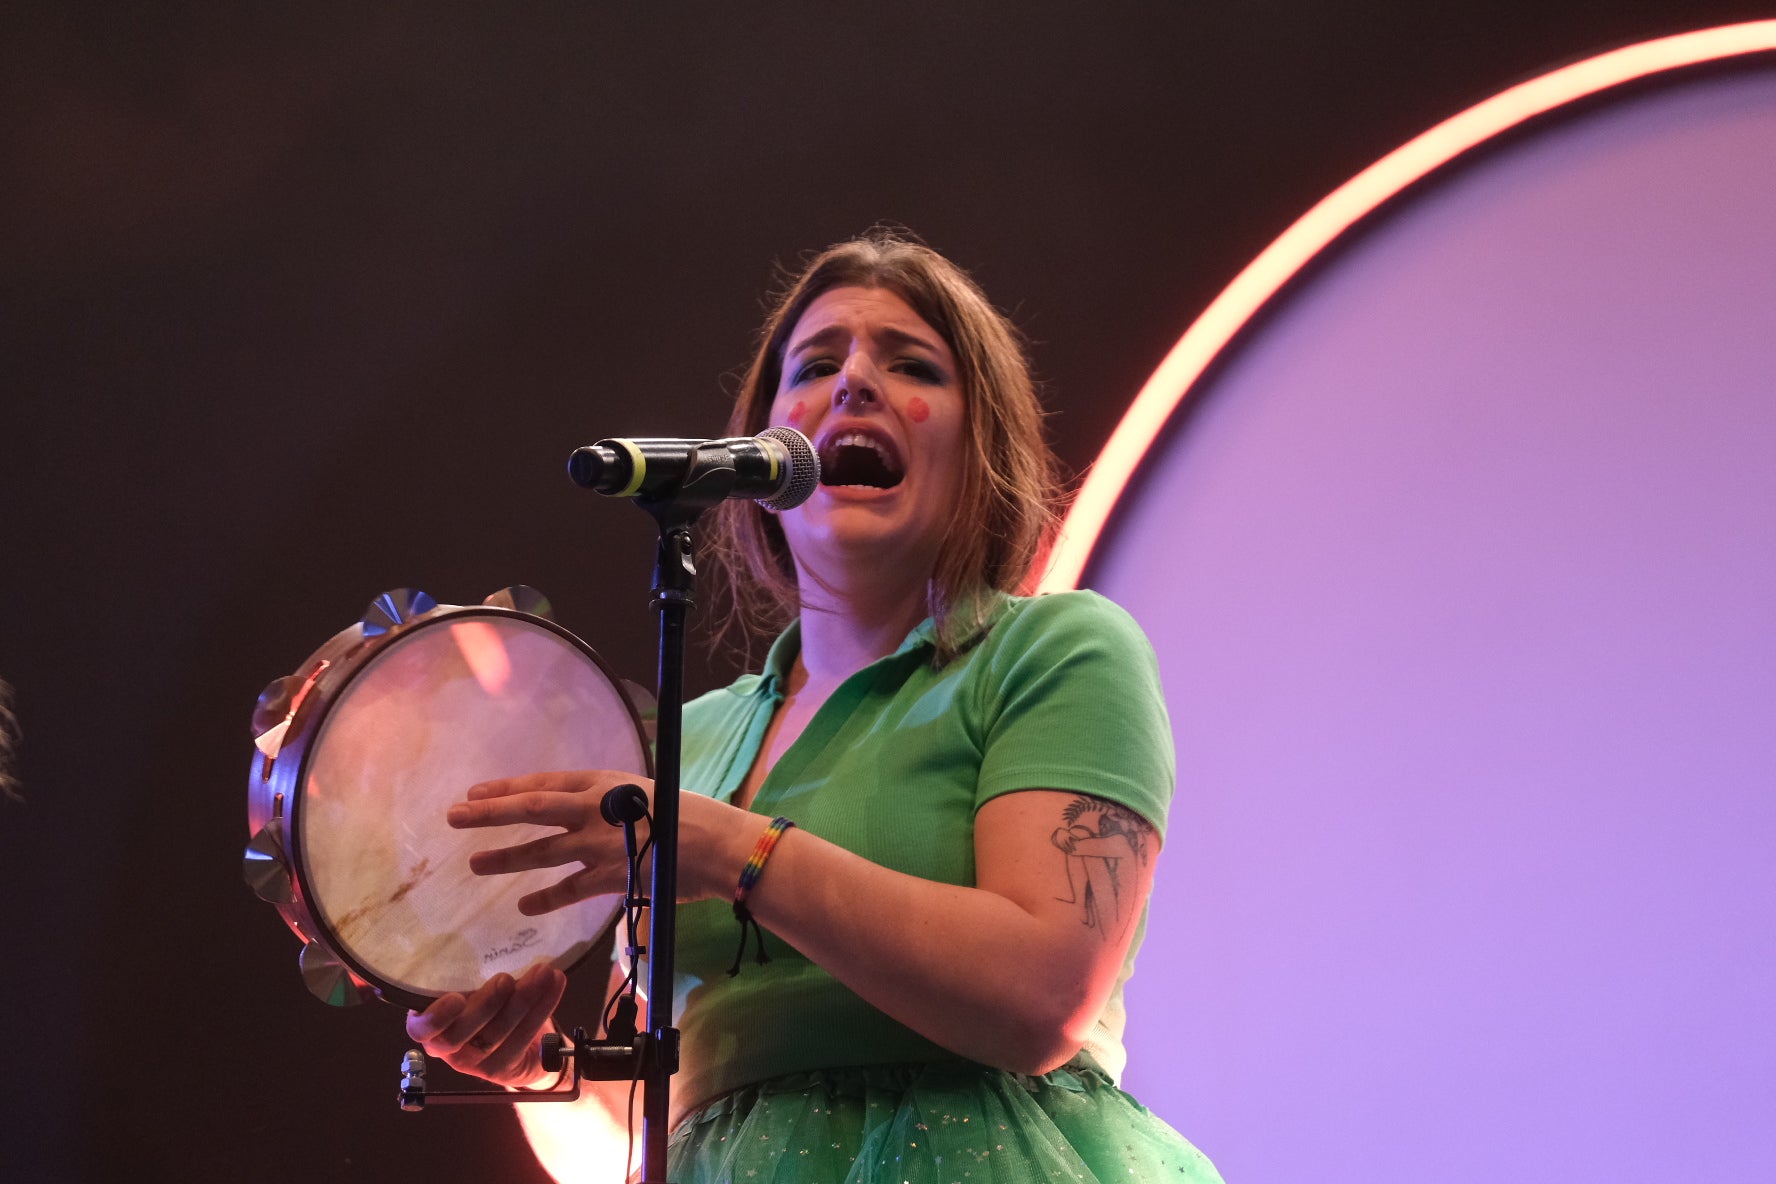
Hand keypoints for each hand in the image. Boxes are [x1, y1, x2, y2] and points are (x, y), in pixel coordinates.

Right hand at [405, 961, 566, 1086]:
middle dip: (487, 1004)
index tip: (457, 997)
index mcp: (431, 1024)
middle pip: (460, 1034)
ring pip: (495, 1035)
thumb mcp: (473, 985)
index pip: (421, 1028)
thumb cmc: (488, 1002)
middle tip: (507, 978)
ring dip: (523, 1000)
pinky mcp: (500, 1069)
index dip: (436, 1017)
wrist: (520, 1042)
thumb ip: (471, 972)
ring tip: (543, 972)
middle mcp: (447, 1048)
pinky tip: (555, 984)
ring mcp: (473, 1062)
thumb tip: (487, 931)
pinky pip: (522, 1039)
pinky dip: (543, 1008)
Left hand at [450, 770, 765, 909]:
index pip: (544, 784)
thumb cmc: (690, 815)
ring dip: (506, 857)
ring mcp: (600, 845)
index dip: (507, 789)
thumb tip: (586, 809)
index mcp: (604, 784)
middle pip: (532, 810)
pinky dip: (545, 899)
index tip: (474, 791)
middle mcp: (596, 810)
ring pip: (542, 851)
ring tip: (475, 863)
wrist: (718, 845)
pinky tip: (523, 905)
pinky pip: (569, 890)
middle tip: (454, 816)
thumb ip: (610, 803)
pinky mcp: (611, 878)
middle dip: (490, 813)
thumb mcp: (645, 794)